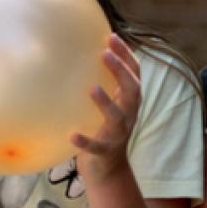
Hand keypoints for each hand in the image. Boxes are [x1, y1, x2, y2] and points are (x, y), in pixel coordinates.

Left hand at [73, 34, 140, 183]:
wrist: (108, 170)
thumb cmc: (104, 130)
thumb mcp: (110, 105)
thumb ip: (105, 84)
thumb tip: (82, 55)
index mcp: (130, 101)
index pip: (134, 73)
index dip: (126, 55)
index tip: (111, 37)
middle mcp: (129, 115)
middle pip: (132, 90)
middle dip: (121, 71)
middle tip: (104, 54)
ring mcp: (119, 134)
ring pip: (117, 117)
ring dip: (106, 103)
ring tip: (92, 88)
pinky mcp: (105, 151)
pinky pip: (96, 146)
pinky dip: (86, 141)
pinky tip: (72, 134)